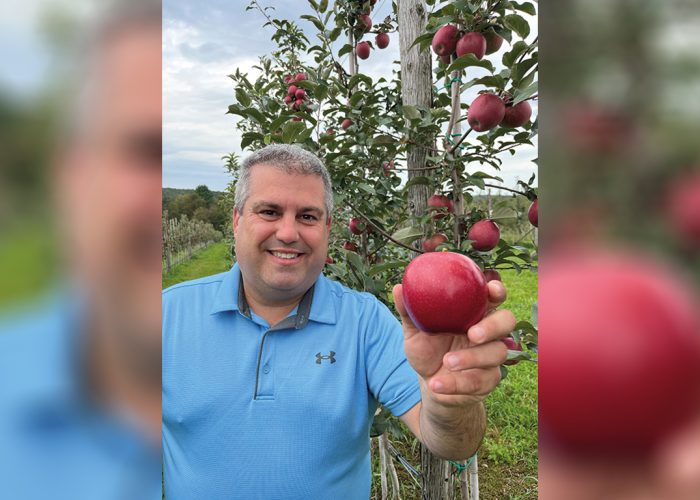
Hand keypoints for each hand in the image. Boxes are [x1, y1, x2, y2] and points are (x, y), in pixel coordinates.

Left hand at [392, 280, 516, 407]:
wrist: (430, 384)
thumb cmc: (427, 349)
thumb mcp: (414, 331)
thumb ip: (409, 311)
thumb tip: (398, 288)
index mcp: (474, 312)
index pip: (493, 295)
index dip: (496, 290)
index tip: (490, 289)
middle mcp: (488, 331)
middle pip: (508, 320)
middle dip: (493, 326)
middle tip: (472, 334)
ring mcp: (491, 356)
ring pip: (497, 353)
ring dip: (472, 358)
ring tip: (447, 362)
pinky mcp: (489, 380)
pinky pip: (480, 381)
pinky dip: (457, 383)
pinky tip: (437, 384)